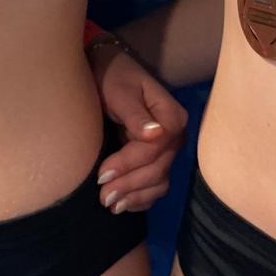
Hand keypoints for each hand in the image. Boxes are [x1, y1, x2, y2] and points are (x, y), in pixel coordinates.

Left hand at [90, 43, 186, 213]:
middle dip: (130, 185)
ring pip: (159, 181)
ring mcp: (168, 150)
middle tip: (103, 198)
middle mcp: (174, 137)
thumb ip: (135, 114)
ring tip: (112, 206)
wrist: (111, 69)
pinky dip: (142, 198)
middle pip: (157, 169)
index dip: (128, 164)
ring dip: (136, 196)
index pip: (153, 149)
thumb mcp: (120, 90)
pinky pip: (157, 184)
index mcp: (171, 117)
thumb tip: (155, 135)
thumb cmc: (113, 76)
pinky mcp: (158, 158)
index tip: (101, 174)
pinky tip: (125, 205)